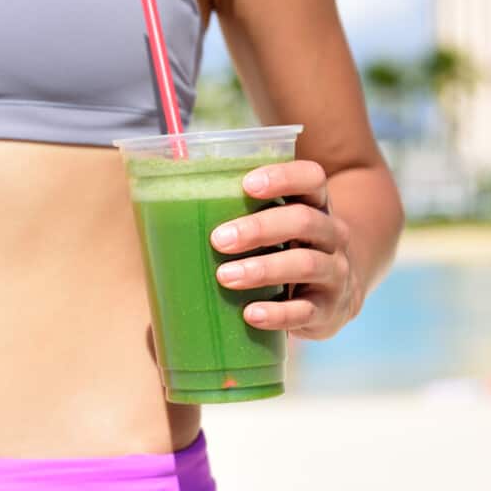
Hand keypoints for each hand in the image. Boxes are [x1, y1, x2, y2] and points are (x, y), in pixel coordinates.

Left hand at [210, 159, 358, 339]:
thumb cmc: (283, 252)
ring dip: (263, 269)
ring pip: (306, 263)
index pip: (311, 178)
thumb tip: (156, 200)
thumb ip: (234, 212)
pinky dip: (277, 313)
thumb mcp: (273, 229)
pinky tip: (250, 314)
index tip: (247, 186)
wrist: (331, 299)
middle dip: (259, 228)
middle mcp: (331, 234)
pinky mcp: (328, 309)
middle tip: (219, 239)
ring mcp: (334, 272)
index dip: (284, 177)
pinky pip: (306, 311)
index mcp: (314, 205)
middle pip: (304, 220)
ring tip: (224, 276)